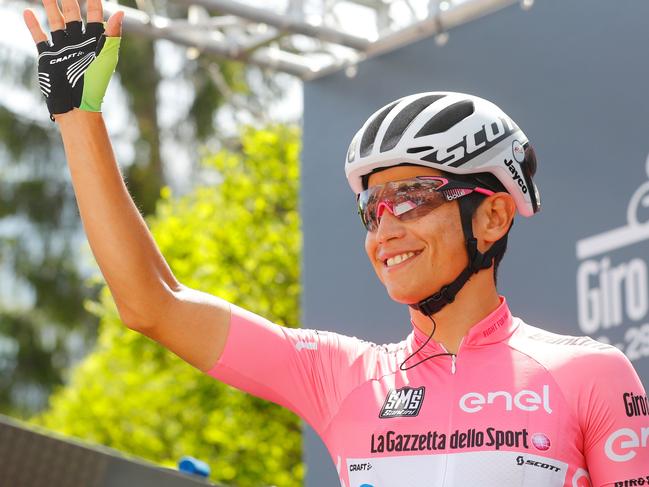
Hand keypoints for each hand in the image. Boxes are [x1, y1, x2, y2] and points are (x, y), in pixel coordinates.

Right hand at [23, 0, 124, 120]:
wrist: (75, 103)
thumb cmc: (94, 83)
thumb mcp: (106, 57)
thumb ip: (112, 35)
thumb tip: (121, 13)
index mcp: (95, 42)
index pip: (95, 17)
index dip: (94, 3)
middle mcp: (79, 43)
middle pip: (73, 15)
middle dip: (69, 0)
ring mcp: (63, 48)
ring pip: (56, 22)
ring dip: (51, 7)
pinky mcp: (49, 56)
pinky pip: (39, 37)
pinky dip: (33, 25)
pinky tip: (28, 12)